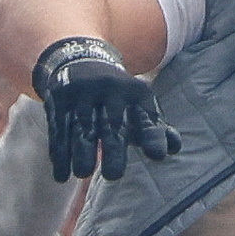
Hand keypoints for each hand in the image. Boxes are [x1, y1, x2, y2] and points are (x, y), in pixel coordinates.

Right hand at [31, 35, 175, 180]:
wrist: (80, 60)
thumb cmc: (117, 96)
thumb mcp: (138, 104)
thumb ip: (156, 128)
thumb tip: (175, 148)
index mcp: (135, 92)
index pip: (147, 117)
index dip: (152, 136)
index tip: (158, 156)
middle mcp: (110, 90)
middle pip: (112, 125)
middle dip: (113, 151)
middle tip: (113, 176)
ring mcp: (83, 93)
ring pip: (82, 128)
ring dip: (81, 153)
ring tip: (83, 174)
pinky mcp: (60, 98)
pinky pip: (59, 129)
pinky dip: (60, 154)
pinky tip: (61, 175)